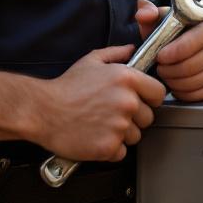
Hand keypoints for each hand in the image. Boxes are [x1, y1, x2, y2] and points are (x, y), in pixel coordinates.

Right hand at [35, 45, 165, 161]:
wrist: (43, 110)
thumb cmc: (66, 86)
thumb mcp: (91, 61)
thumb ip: (115, 54)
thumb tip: (131, 50)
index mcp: (127, 79)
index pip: (159, 93)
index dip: (150, 98)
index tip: (140, 101)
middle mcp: (127, 102)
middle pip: (148, 118)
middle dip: (134, 118)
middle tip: (111, 114)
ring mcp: (119, 126)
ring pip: (135, 136)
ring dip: (122, 134)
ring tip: (101, 125)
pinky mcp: (109, 147)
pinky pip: (121, 152)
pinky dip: (110, 149)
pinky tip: (95, 137)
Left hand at [135, 0, 202, 101]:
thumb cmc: (183, 30)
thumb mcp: (167, 18)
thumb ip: (151, 13)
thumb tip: (142, 14)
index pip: (193, 42)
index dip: (174, 51)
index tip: (160, 55)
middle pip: (190, 66)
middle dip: (169, 70)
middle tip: (158, 67)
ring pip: (193, 83)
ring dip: (173, 82)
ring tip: (165, 74)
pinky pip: (197, 95)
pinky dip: (181, 92)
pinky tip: (175, 83)